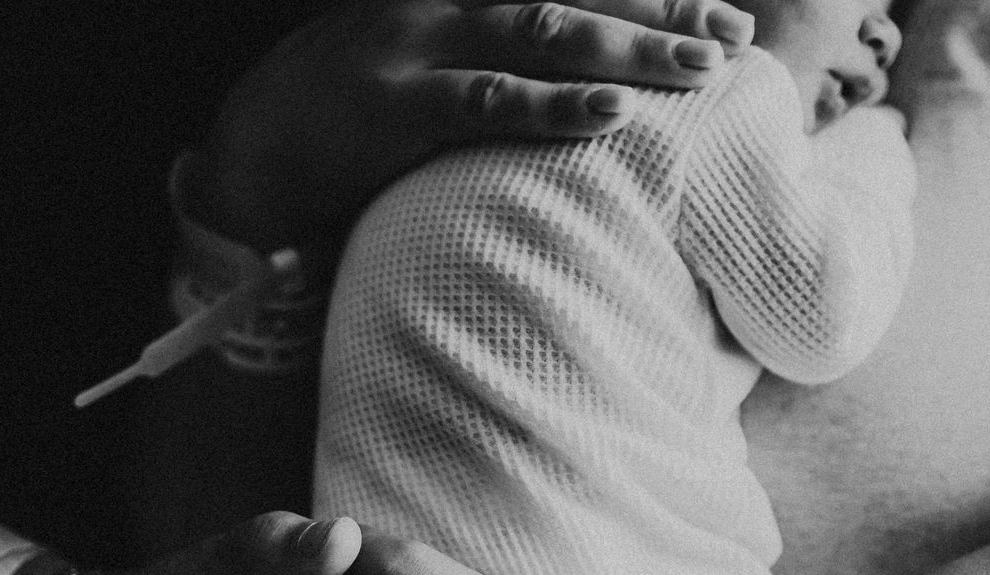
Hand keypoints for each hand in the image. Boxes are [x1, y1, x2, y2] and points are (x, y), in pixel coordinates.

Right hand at [192, 0, 757, 246]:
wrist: (255, 146)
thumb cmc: (364, 108)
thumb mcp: (437, 59)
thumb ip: (505, 56)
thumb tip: (597, 66)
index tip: (723, 6)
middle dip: (660, 9)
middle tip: (733, 35)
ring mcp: (420, 44)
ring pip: (545, 32)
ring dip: (629, 47)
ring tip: (701, 67)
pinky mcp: (398, 106)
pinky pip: (489, 101)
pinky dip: (555, 106)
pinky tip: (612, 111)